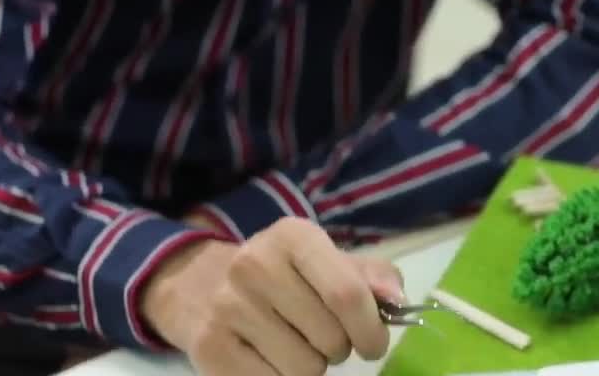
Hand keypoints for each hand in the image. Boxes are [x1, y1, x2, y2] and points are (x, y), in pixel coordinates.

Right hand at [141, 216, 404, 375]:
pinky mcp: (209, 347)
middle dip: (338, 348)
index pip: (347, 294)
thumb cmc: (282, 276)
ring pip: (304, 370)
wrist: (200, 285)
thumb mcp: (325, 262)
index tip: (372, 343)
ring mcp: (228, 307)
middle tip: (321, 337)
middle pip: (330, 339)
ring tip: (293, 345)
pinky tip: (269, 359)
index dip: (370, 329)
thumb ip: (371, 277)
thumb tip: (398, 301)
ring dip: (310, 368)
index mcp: (293, 237)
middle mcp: (255, 265)